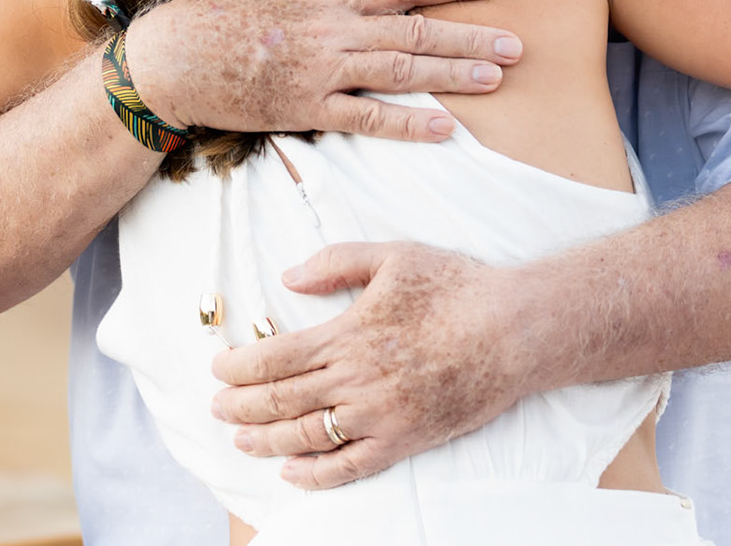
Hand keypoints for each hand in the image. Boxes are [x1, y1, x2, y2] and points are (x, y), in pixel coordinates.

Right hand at [125, 0, 521, 139]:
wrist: (167, 64)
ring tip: (496, 79)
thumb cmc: (209, 8)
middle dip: (470, 37)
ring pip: (400, 74)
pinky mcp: (306, 111)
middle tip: (517, 45)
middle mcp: (332, 32)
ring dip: (452, 76)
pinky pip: (365, 119)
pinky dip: (406, 124)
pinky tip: (444, 127)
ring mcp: (321, 74)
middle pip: (415, 32)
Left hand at [207, 241, 532, 488]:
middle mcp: (355, 379)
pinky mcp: (402, 440)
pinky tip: (292, 472)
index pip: (273, 358)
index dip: (237, 367)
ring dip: (265, 441)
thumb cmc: (457, 288)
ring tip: (242, 440)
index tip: (218, 368)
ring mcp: (378, 415)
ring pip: (304, 436)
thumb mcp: (395, 256)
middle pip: (279, 400)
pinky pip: (348, 466)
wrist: (514, 330)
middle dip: (238, 406)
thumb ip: (336, 262)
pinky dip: (314, 474)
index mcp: (347, 333)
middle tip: (216, 408)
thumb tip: (288, 278)